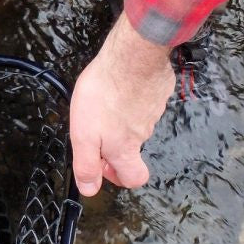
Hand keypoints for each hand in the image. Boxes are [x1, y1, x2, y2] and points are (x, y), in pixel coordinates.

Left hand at [70, 14, 175, 195]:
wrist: (132, 53)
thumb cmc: (105, 93)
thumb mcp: (84, 136)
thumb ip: (87, 165)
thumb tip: (90, 190)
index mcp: (125, 148)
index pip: (134, 178)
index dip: (119, 177)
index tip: (103, 163)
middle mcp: (143, 133)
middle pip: (133, 149)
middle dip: (115, 143)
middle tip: (97, 126)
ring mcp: (155, 110)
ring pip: (138, 124)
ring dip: (122, 118)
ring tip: (105, 99)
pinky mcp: (160, 90)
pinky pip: (146, 100)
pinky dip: (134, 97)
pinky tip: (121, 84)